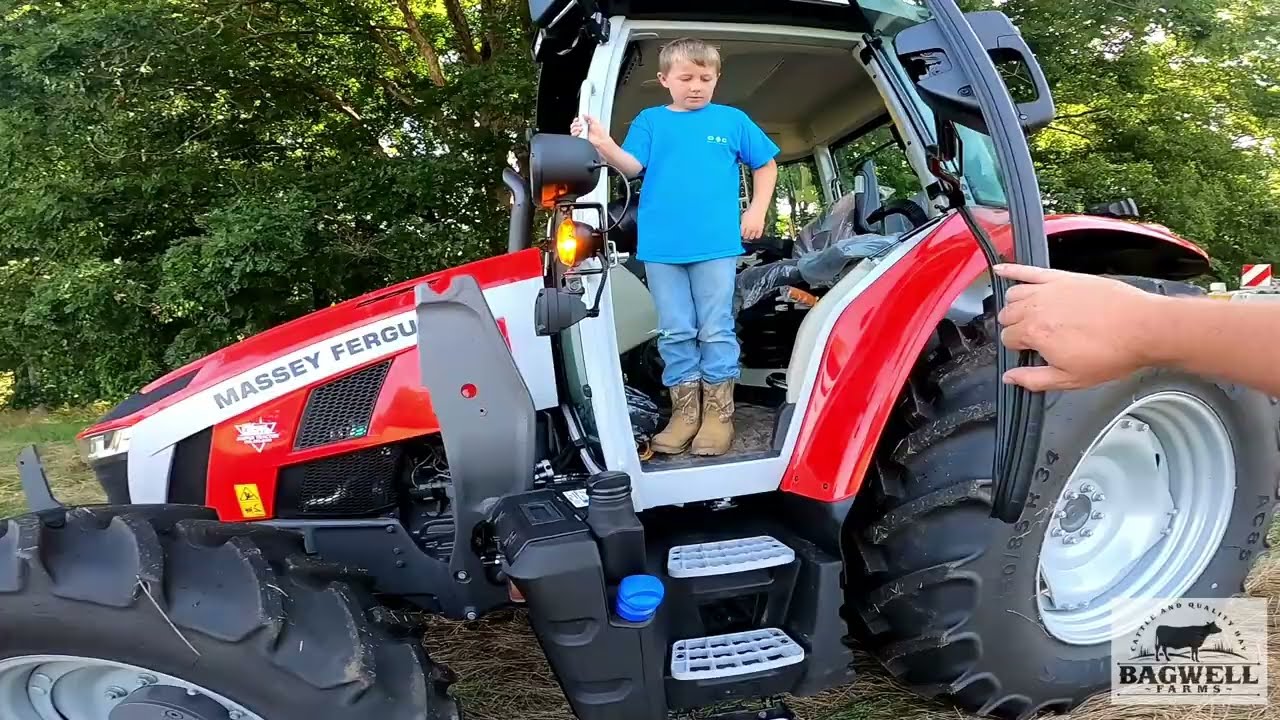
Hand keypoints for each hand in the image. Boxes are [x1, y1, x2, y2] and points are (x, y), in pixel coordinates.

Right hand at [570, 114, 608, 147]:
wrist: (601, 140)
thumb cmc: (600, 133)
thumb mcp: (595, 122)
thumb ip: (589, 117)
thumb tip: (583, 114)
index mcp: (586, 124)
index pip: (578, 121)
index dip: (576, 120)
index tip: (578, 119)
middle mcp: (583, 129)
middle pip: (574, 125)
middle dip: (575, 123)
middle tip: (580, 124)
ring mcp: (581, 134)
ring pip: (572, 129)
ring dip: (575, 128)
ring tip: (581, 129)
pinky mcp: (580, 138)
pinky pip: (573, 135)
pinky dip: (575, 132)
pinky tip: (579, 132)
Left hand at [741, 207, 766, 240]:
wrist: (757, 209)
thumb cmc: (750, 211)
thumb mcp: (743, 217)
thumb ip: (742, 223)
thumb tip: (742, 226)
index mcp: (743, 225)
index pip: (742, 233)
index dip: (742, 234)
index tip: (742, 235)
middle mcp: (749, 228)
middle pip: (746, 236)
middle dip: (745, 237)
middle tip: (746, 237)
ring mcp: (754, 229)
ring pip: (752, 236)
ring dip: (751, 237)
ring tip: (750, 236)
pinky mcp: (760, 229)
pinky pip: (758, 235)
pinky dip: (757, 236)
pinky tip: (756, 236)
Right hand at [993, 264, 1165, 390]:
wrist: (1144, 328)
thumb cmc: (1113, 353)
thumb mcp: (1071, 379)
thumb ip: (1034, 379)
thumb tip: (1010, 378)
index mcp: (1035, 334)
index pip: (1008, 339)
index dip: (1017, 348)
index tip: (1030, 352)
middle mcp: (1037, 308)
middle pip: (1007, 315)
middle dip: (1014, 327)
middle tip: (1032, 336)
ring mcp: (1049, 289)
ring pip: (1014, 295)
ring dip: (1014, 305)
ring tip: (1027, 315)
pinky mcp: (1063, 277)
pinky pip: (1029, 270)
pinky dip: (1011, 269)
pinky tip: (1000, 269)